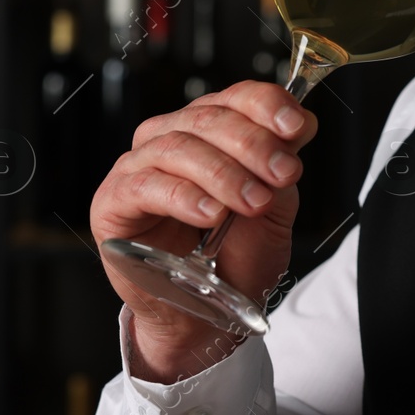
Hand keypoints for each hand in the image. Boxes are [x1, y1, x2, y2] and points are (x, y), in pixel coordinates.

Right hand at [90, 80, 317, 381]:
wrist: (206, 316)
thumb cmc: (235, 259)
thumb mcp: (273, 211)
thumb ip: (280, 170)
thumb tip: (299, 128)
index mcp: (210, 131)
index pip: (236, 97)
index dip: (268, 105)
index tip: (299, 127)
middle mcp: (171, 138)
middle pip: (209, 118)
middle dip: (254, 144)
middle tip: (283, 173)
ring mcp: (139, 166)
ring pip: (179, 148)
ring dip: (224, 172)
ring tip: (252, 200)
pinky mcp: (114, 200)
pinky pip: (147, 186)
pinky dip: (184, 196)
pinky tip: (211, 213)